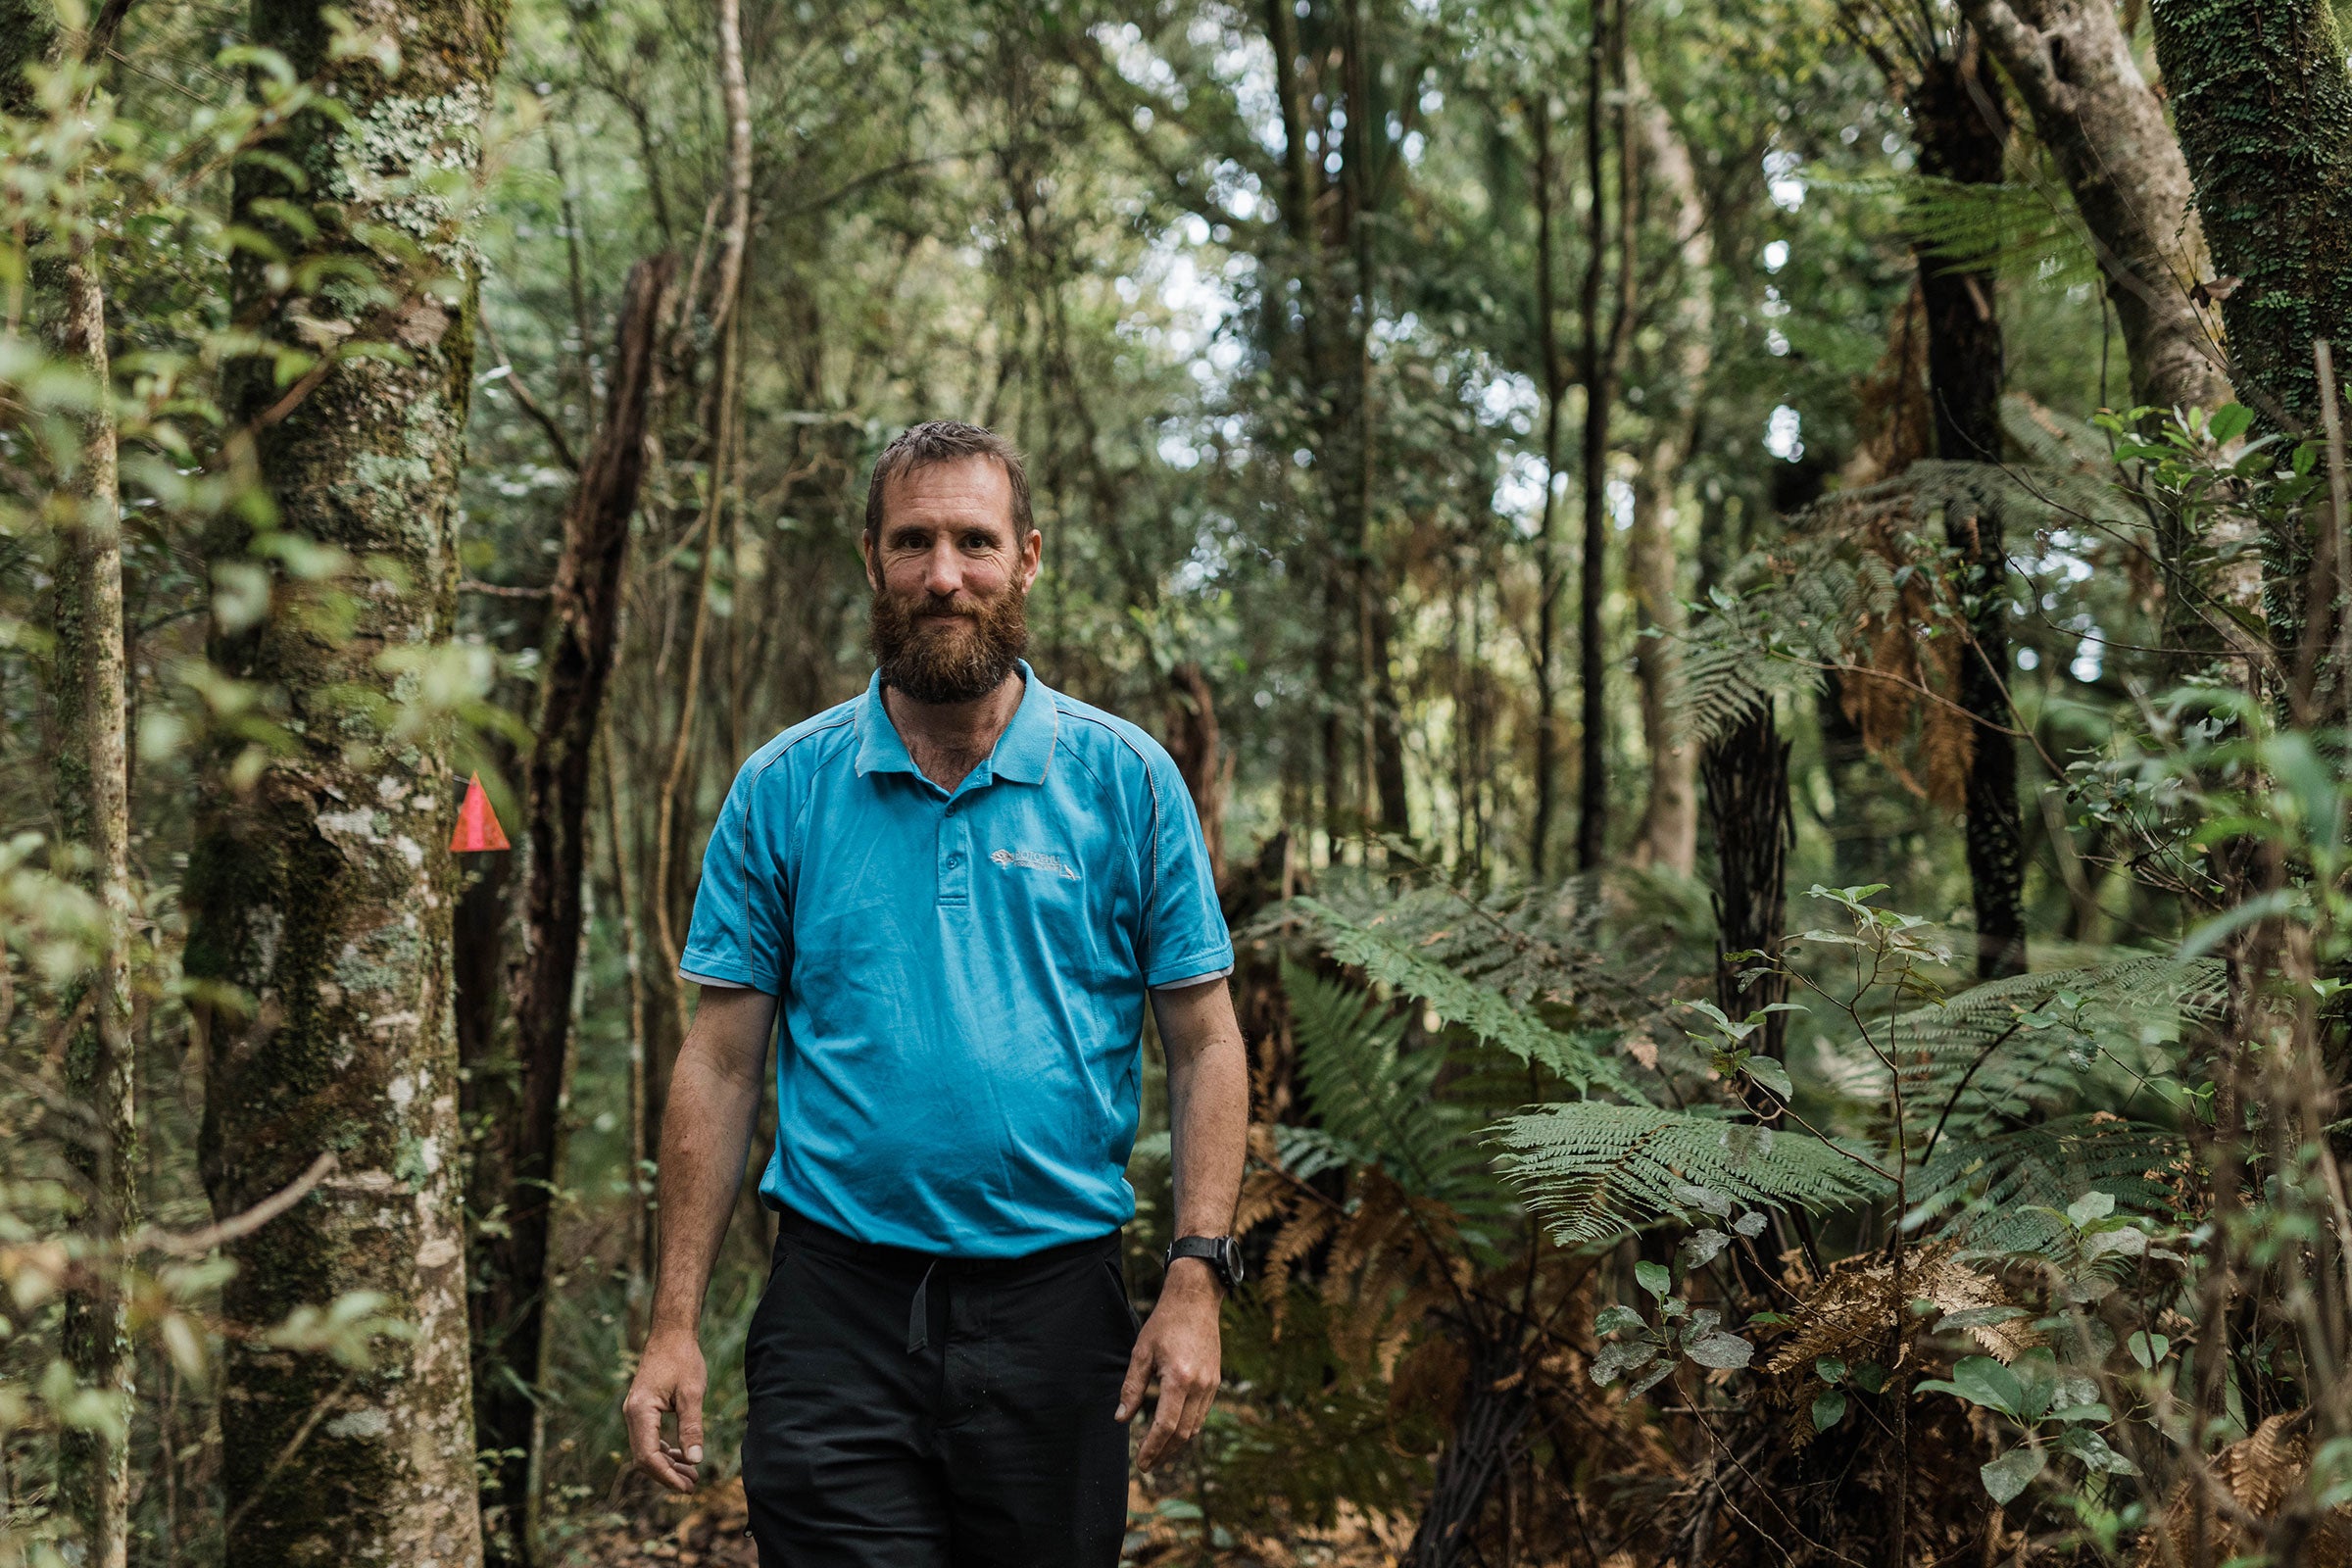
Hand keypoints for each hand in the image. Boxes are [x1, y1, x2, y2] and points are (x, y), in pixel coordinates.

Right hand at [623, 1327, 707, 1492]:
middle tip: (693, 1485)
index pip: (648, 1456)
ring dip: (666, 1464)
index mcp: (640, 1411)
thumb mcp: (692, 1393)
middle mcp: (632, 1414)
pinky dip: (663, 1450)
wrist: (671, 1333)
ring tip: (691, 1475)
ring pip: (646, 1450)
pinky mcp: (642, 1410)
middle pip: (644, 1457)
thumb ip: (692, 1427)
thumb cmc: (682, 1359)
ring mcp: (635, 1413)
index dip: (667, 1475)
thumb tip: (696, 1459)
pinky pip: (648, 1438)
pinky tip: (682, 1455)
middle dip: (667, 1474)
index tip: (687, 1487)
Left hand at [1116, 1260, 1222, 1469]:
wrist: (1196, 1301)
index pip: (1166, 1425)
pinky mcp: (1215, 1381)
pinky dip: (1188, 1429)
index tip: (1141, 1463)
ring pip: (1195, 1427)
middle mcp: (1199, 1386)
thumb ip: (1132, 1388)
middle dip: (1164, 1453)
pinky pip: (1202, 1414)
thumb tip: (1121, 1418)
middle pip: (1183, 1433)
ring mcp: (1211, 1385)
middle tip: (1148, 1465)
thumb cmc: (1165, 1323)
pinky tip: (1174, 1433)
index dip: (1152, 1448)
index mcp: (1179, 1379)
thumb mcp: (1141, 1352)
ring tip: (1159, 1454)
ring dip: (1176, 1445)